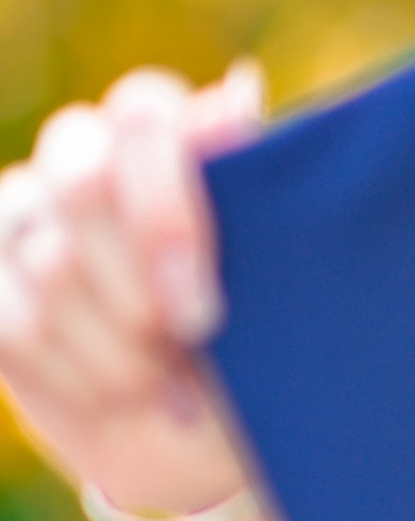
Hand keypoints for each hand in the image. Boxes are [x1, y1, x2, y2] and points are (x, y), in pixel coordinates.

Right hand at [0, 63, 283, 520]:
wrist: (199, 429)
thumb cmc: (254, 345)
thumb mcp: (282, 285)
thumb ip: (257, 194)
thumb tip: (238, 91)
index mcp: (165, 138)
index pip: (142, 112)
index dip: (166, 206)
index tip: (203, 309)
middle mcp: (85, 158)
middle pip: (83, 179)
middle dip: (137, 279)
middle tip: (189, 339)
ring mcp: (26, 216)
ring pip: (51, 266)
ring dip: (117, 348)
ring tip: (163, 383)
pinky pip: (13, 324)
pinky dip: (71, 376)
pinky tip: (111, 397)